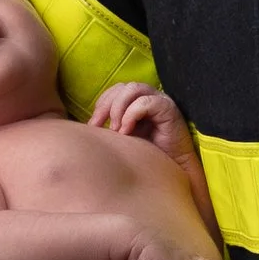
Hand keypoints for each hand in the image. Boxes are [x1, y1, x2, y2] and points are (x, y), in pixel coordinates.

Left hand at [91, 82, 216, 229]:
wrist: (171, 171)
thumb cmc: (148, 156)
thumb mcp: (122, 139)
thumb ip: (109, 128)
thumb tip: (86, 126)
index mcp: (138, 102)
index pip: (115, 90)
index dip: (101, 104)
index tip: (93, 125)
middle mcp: (150, 98)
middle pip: (121, 87)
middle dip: (106, 106)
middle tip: (101, 127)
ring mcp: (160, 101)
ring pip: (132, 89)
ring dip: (119, 109)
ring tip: (117, 130)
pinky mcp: (169, 110)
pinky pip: (145, 102)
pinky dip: (131, 115)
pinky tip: (128, 132)